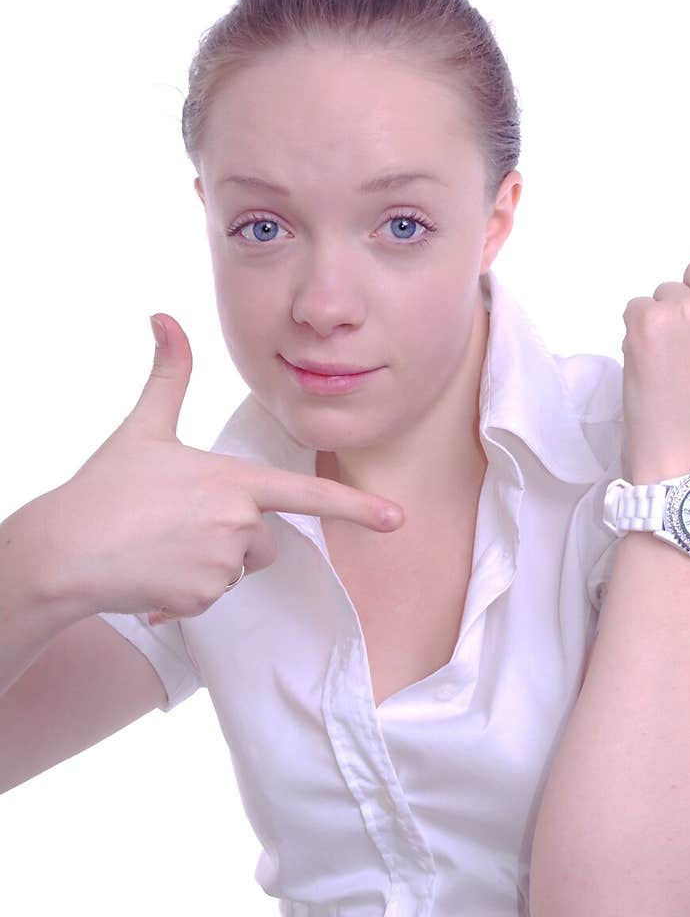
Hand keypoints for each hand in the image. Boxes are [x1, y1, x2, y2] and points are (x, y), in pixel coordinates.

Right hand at [41, 314, 405, 624]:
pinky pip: (213, 596)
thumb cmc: (105, 488)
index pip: (307, 492)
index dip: (357, 506)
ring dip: (211, 562)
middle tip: (178, 524)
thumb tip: (163, 317)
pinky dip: (188, 589)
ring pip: (239, 568)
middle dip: (233, 536)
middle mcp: (237, 524)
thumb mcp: (143, 428)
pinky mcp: (202, 599)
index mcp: (233, 480)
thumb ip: (168, 375)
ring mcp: (222, 565)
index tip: (397, 519)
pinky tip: (153, 572)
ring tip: (163, 546)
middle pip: (264, 538)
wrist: (66, 550)